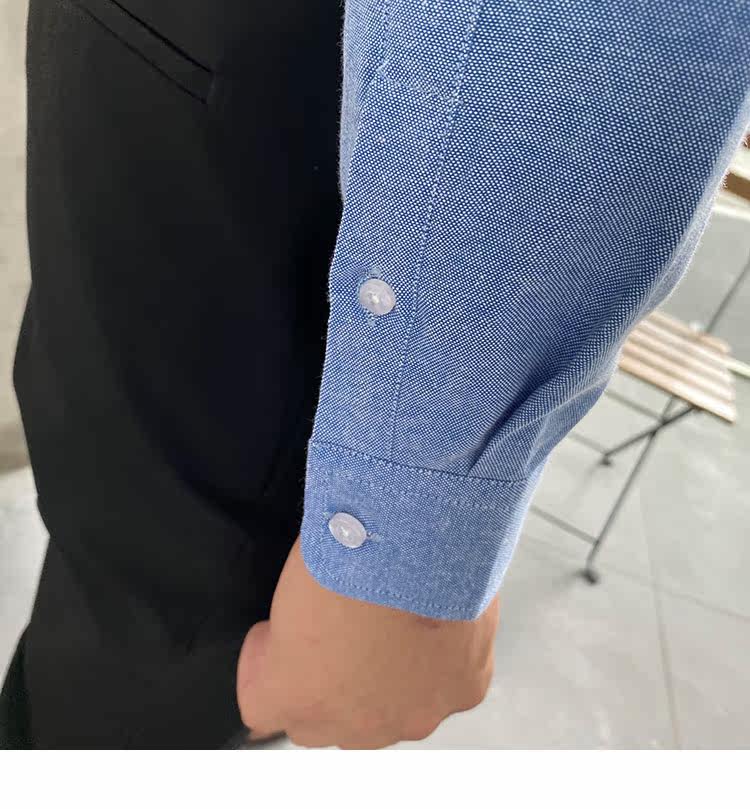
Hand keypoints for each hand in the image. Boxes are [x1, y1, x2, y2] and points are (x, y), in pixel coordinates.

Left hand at [236, 537, 498, 748]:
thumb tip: (295, 634)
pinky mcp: (462, 692)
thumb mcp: (286, 585)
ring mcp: (412, 715)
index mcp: (293, 697)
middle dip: (331, 682)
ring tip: (395, 619)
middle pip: (330, 720)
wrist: (418, 537)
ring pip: (393, 712)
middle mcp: (352, 727)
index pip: (262, 707)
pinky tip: (437, 618)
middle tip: (344, 627)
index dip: (270, 663)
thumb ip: (281, 632)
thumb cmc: (345, 549)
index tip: (279, 633)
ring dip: (390, 678)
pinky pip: (447, 685)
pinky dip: (442, 658)